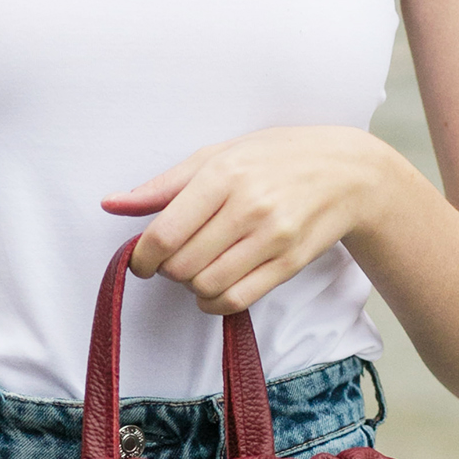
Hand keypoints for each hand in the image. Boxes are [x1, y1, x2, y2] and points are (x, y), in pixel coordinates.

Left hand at [102, 126, 394, 313]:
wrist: (347, 171)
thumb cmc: (274, 158)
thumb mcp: (218, 155)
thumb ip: (163, 185)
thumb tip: (111, 204)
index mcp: (224, 174)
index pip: (165, 234)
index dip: (143, 258)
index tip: (141, 261)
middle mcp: (248, 206)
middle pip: (182, 266)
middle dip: (169, 271)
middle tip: (176, 259)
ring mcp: (272, 238)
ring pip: (207, 287)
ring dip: (192, 287)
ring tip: (199, 270)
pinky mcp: (289, 263)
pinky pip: (236, 300)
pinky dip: (216, 303)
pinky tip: (216, 288)